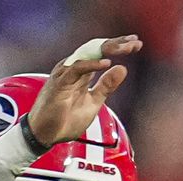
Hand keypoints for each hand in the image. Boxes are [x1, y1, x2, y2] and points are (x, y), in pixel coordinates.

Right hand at [27, 35, 141, 145]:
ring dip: (108, 50)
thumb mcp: (93, 102)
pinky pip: (77, 68)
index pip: (101, 52)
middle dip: (118, 44)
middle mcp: (73, 68)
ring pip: (88, 53)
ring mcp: (65, 73)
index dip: (119, 47)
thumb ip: (106, 86)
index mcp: (81, 71)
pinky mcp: (60, 82)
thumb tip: (123, 68)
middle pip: (96, 48)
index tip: (137, 44)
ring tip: (126, 49)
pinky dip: (92, 64)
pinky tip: (107, 64)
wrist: (45, 135)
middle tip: (136, 43)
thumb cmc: (65, 119)